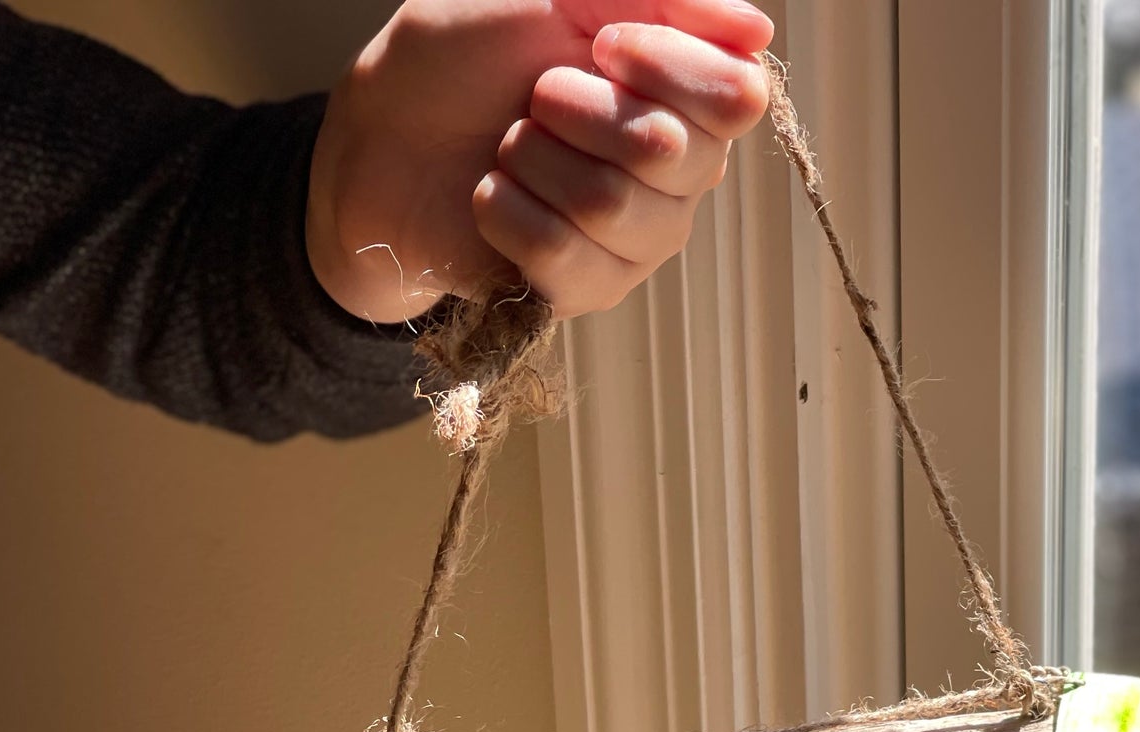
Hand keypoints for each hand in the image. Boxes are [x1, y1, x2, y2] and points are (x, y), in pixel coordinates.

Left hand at [306, 0, 773, 322]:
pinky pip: (566, 257)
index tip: (602, 45)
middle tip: (536, 100)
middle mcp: (678, 176)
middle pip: (672, 154)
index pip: (735, 96)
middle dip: (581, 111)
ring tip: (509, 149)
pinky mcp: (585, 292)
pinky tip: (494, 198)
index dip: (665, 66)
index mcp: (686, 96)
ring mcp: (635, 242)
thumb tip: (757, 29)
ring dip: (535, 160)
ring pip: (613, 207)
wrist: (382, 138)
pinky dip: (509, 212)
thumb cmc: (462, 57)